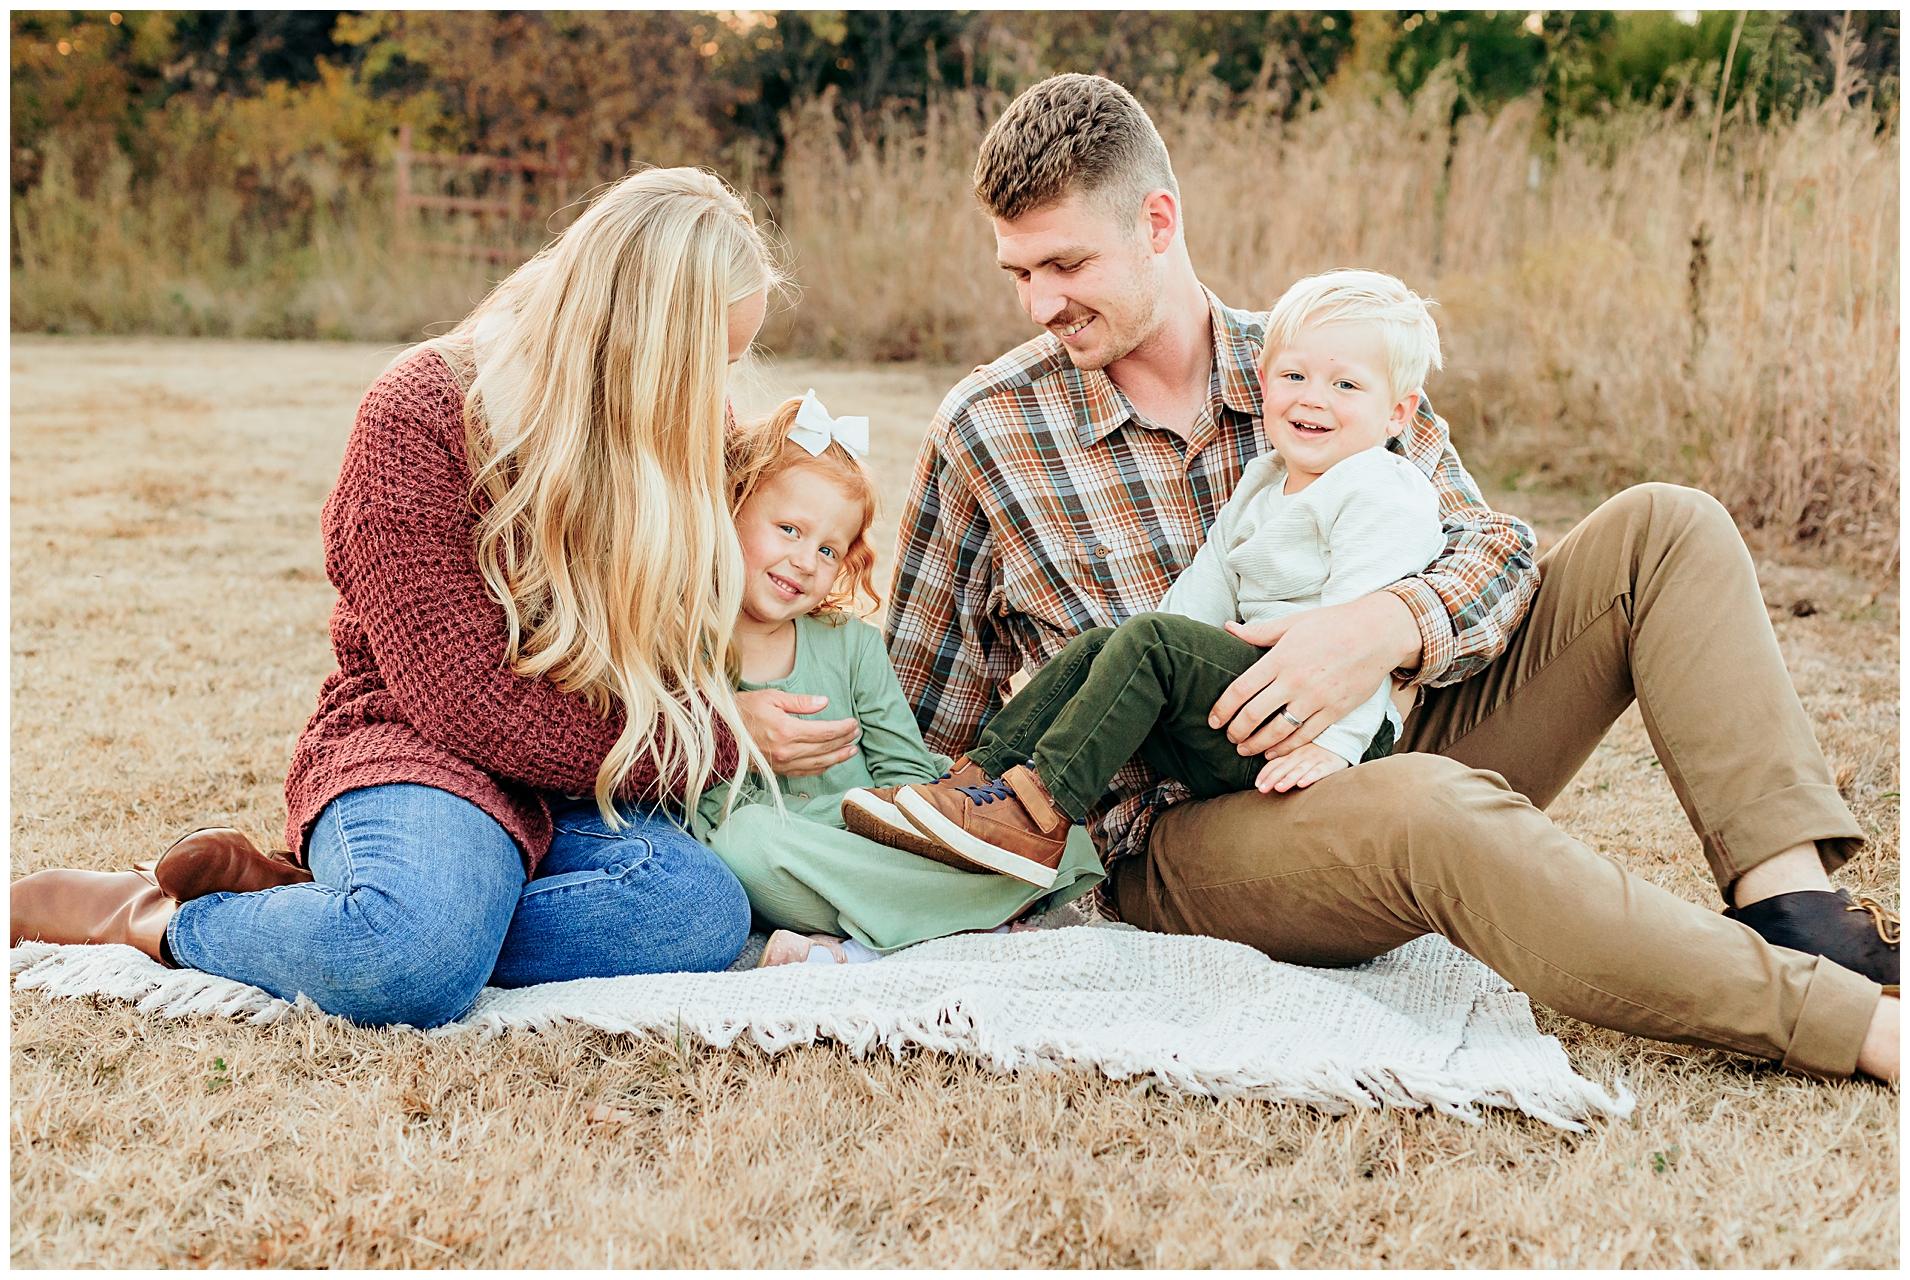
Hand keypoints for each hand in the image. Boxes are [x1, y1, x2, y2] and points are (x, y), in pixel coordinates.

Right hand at [733, 689, 859, 776]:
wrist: (719, 732)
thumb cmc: (743, 710)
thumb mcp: (772, 697)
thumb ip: (800, 702)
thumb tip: (824, 702)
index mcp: (787, 730)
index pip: (825, 732)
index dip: (843, 728)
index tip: (853, 723)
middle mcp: (787, 750)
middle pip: (825, 748)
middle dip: (844, 740)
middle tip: (856, 733)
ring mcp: (782, 763)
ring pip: (818, 764)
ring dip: (838, 757)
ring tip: (851, 750)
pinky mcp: (777, 770)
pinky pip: (805, 772)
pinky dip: (821, 768)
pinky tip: (830, 762)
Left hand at [1207, 591, 1420, 758]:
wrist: (1378, 632)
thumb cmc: (1333, 624)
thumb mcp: (1293, 623)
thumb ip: (1258, 632)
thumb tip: (1226, 628)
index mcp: (1280, 658)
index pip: (1240, 690)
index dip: (1222, 709)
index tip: (1213, 720)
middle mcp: (1295, 681)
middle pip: (1254, 715)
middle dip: (1236, 731)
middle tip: (1228, 738)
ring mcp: (1316, 698)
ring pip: (1277, 731)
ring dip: (1256, 744)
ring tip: (1245, 749)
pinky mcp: (1335, 710)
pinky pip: (1305, 735)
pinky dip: (1285, 748)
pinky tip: (1273, 751)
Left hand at [1254, 742, 1350, 792]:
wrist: (1342, 738)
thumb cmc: (1317, 750)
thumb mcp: (1298, 753)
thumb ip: (1282, 761)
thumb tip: (1263, 770)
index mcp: (1292, 753)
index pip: (1275, 763)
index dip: (1265, 773)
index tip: (1257, 785)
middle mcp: (1301, 755)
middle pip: (1284, 767)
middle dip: (1272, 778)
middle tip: (1262, 789)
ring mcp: (1315, 759)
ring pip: (1299, 769)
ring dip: (1288, 779)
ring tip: (1279, 788)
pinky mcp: (1329, 764)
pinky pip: (1319, 771)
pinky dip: (1310, 777)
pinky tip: (1302, 784)